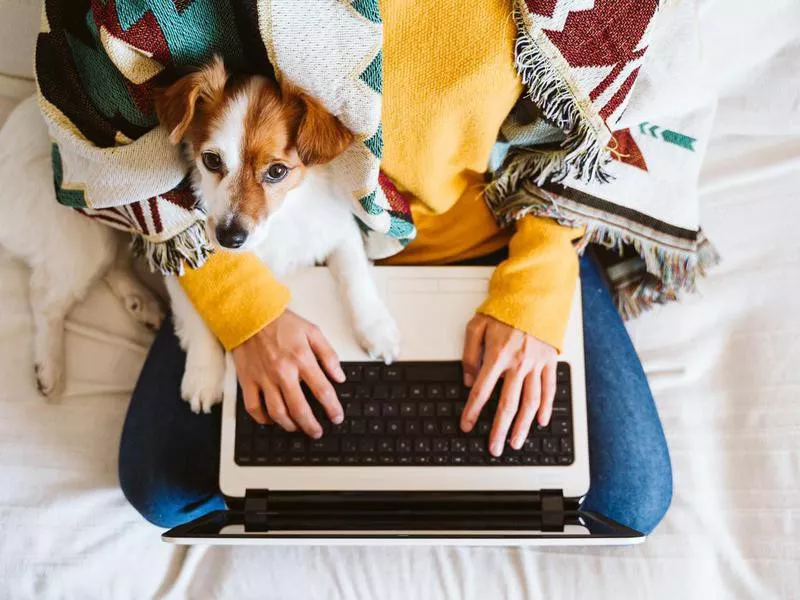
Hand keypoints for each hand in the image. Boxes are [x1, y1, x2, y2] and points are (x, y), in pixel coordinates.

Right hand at [232, 310, 345, 437]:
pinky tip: (271, 420)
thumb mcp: (312, 331)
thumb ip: (328, 355)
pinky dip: (263, 418)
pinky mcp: (248, 381)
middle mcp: (283, 372)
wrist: (250, 315)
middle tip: (318, 432)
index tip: (337, 417)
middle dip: (311, 425)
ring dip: (289, 425)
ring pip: (277, 412)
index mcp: (302, 359)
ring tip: (298, 428)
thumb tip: (339, 376)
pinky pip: (253, 407)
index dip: (332, 407)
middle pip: (299, 408)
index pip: (322, 390)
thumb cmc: (282, 323)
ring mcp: (264, 378)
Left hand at [460, 314, 557, 456]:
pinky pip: (549, 389)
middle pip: (508, 404)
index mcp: (497, 355)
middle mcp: (518, 363)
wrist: (534, 294)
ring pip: (530, 402)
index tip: (466, 426)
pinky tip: (541, 422)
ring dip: (523, 426)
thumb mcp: (476, 326)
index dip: (472, 411)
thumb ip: (470, 354)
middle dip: (498, 429)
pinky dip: (546, 408)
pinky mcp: (549, 362)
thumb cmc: (504, 309)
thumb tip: (469, 381)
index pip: (482, 391)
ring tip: (516, 442)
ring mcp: (536, 364)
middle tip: (494, 447)